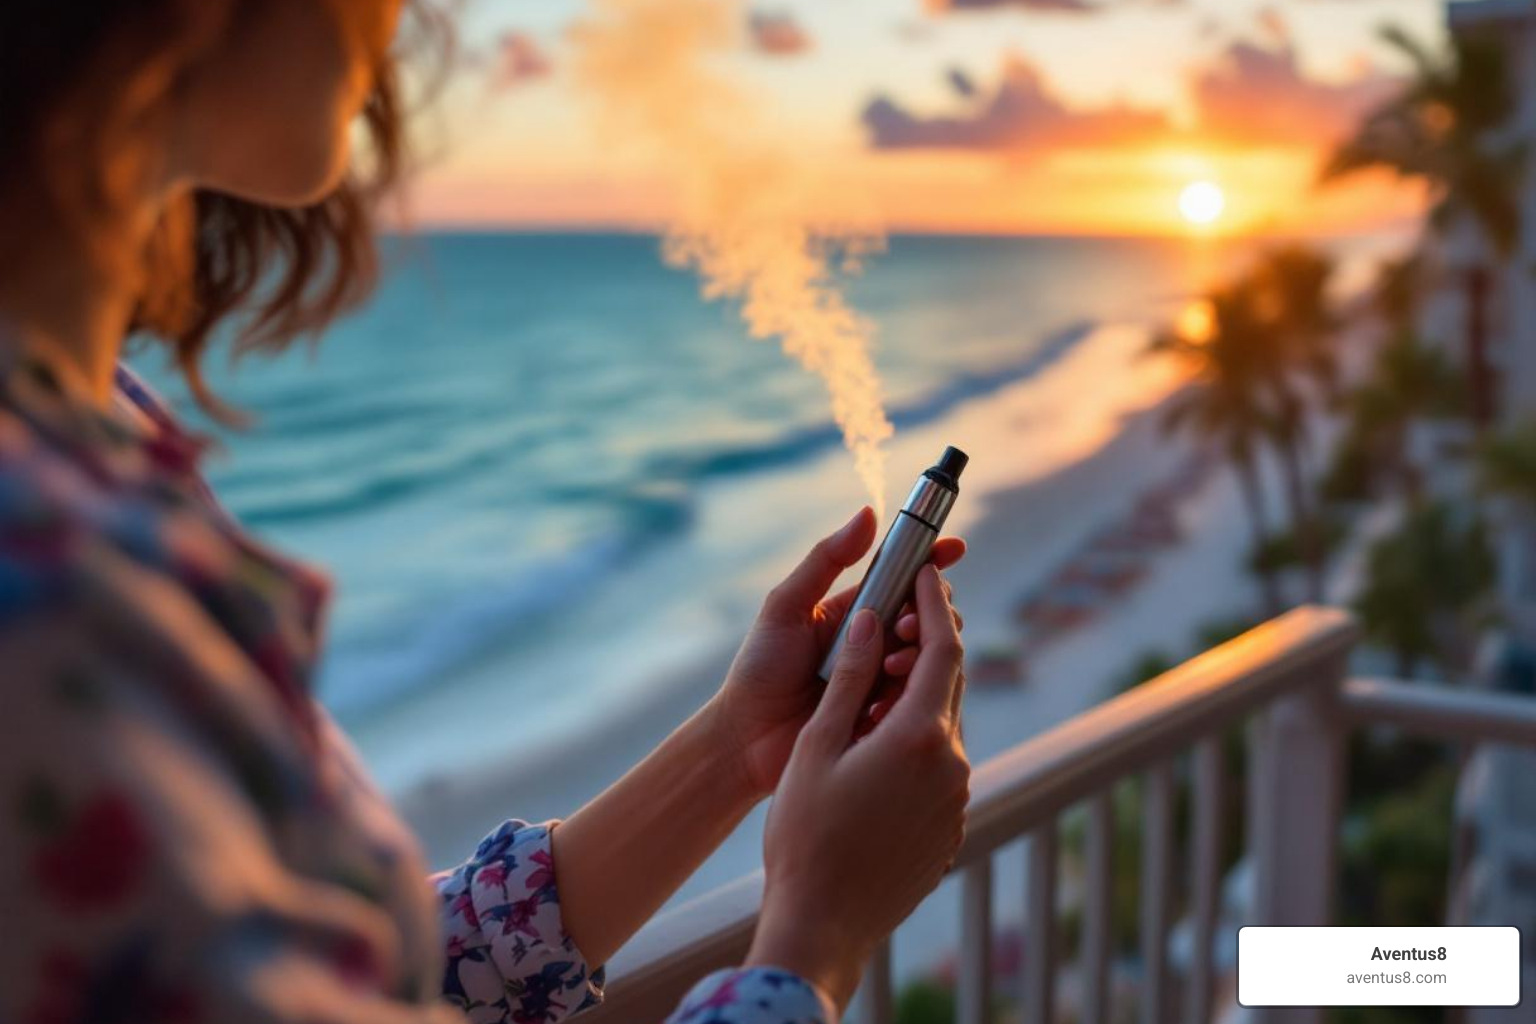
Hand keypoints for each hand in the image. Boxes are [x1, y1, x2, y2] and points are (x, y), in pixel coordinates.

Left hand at [707, 507, 965, 799]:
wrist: (745, 738)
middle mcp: (876, 643)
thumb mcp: (787, 605)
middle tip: (904, 626)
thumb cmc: (760, 667)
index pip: (905, 580)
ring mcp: (883, 680)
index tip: (953, 549)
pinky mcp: (887, 717)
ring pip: (927, 658)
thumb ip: (826, 559)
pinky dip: (908, 694)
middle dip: (928, 614)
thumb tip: (868, 514)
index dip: (932, 562)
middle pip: (926, 617)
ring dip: (917, 654)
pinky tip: (883, 700)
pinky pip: (916, 700)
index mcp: (857, 612)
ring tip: (890, 665)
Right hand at [746, 565, 969, 1010]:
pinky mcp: (949, 830)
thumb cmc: (805, 834)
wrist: (822, 924)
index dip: (936, 603)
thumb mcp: (819, 745)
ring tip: (882, 681)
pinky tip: (881, 747)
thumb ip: (851, 677)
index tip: (928, 570)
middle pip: (950, 684)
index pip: (942, 648)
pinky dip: (919, 741)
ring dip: (920, 696)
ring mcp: (956, 801)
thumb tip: (872, 618)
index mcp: (920, 736)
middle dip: (929, 643)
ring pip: (945, 727)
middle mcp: (952, 764)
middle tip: (905, 612)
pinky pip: (941, 768)